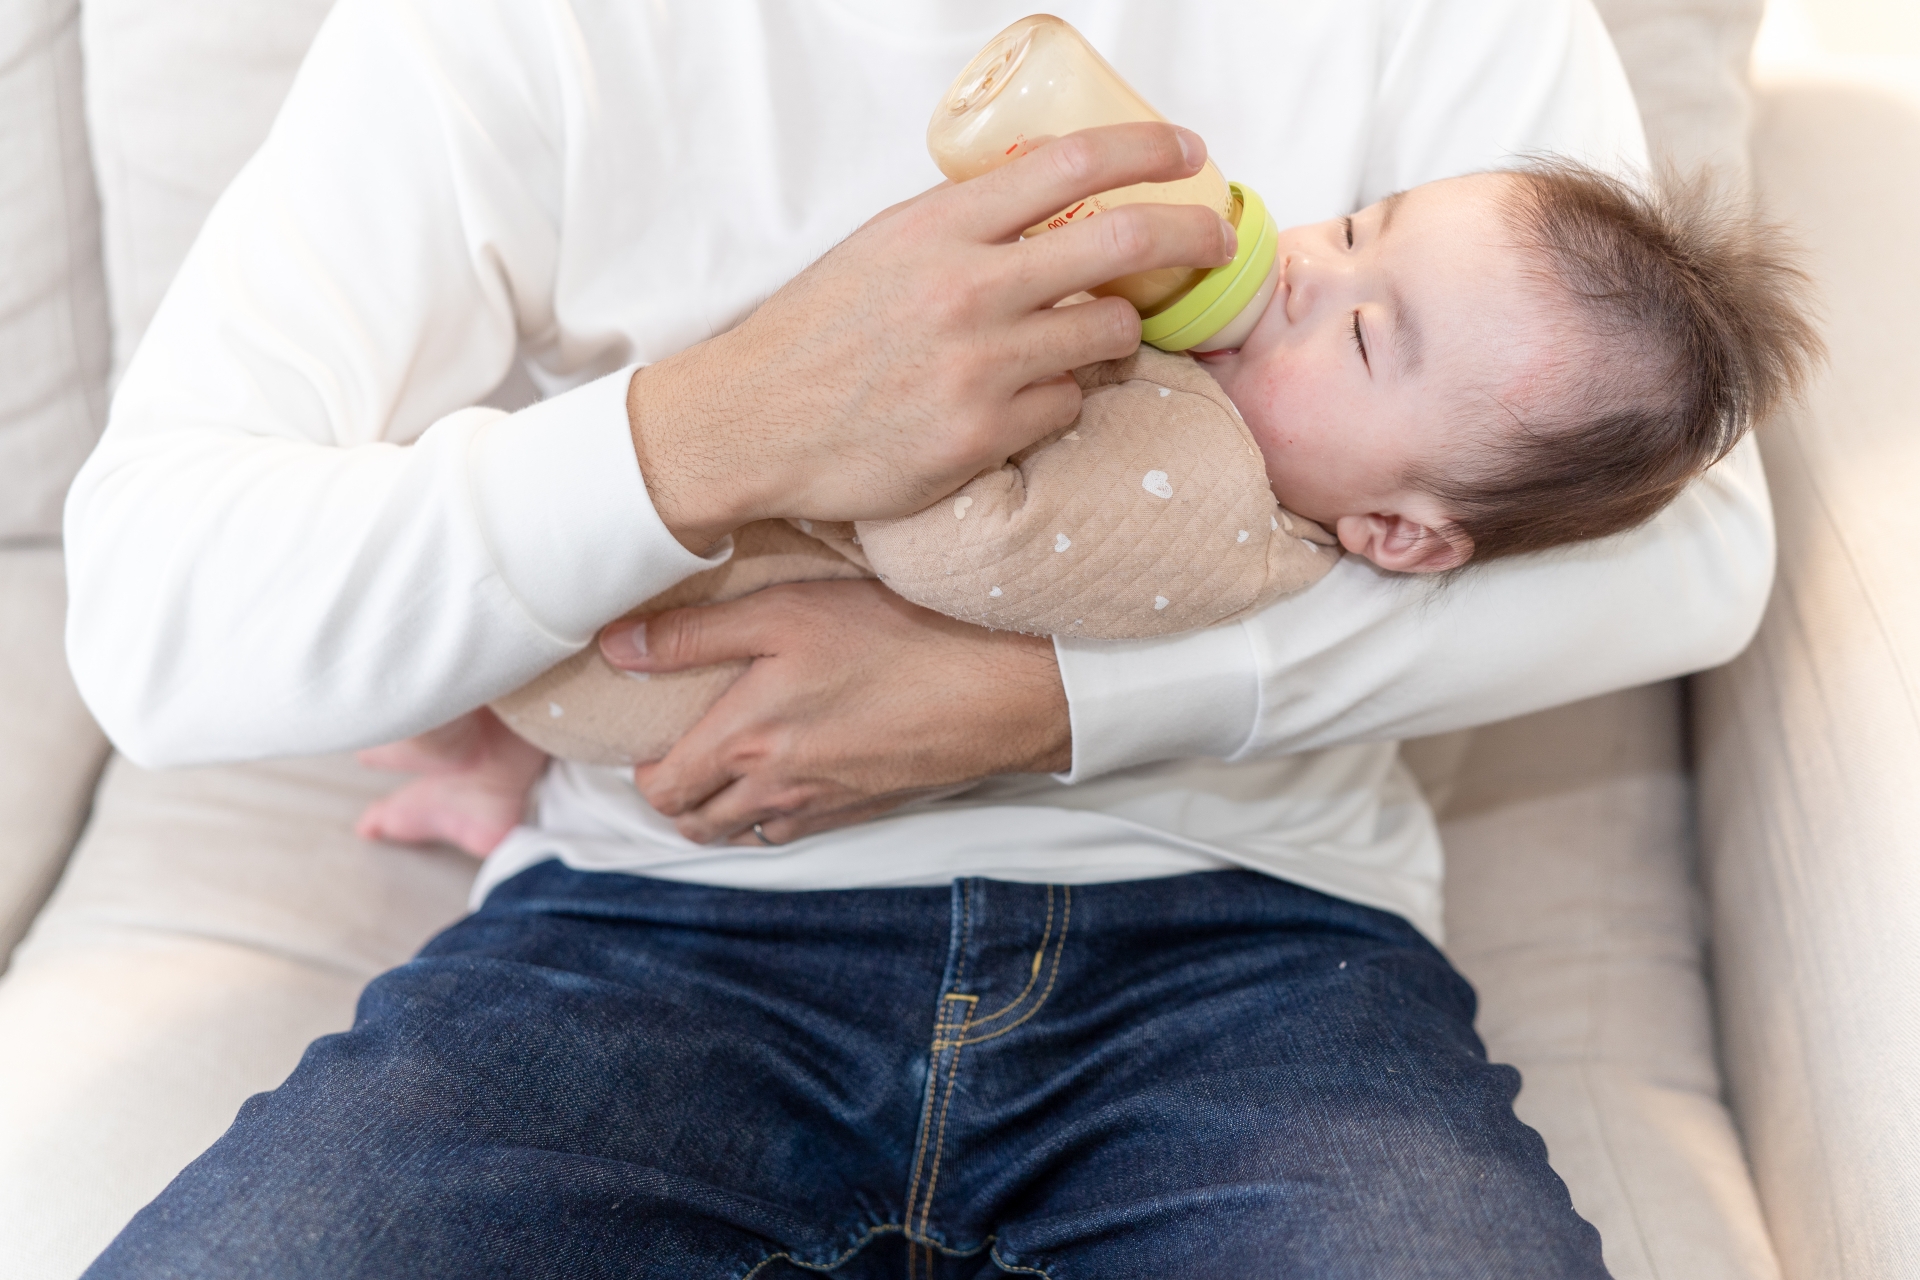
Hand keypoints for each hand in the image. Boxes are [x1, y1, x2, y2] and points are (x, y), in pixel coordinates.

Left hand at [597, 580, 1071, 844]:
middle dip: (675, 796)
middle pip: (694, 822)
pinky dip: (773, 815)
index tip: (649, 737)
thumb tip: (614, 647)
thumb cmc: (891, 635)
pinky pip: (795, 831)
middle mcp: (774, 790)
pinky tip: (788, 773)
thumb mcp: (783, 613)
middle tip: (679, 752)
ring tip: (726, 765)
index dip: (643, 769)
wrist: (995, 686)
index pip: (661, 788)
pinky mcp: (864, 810)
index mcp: (742, 742)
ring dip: (720, 811)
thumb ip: (692, 636)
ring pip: (743, 834)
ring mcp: (822, 808)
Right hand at [630, 122, 1237, 550]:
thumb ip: (965, 226)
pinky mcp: (983, 434)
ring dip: (1112, 334)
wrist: (751, 422)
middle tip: (1214, 244)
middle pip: (1123, 244)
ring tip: (1081, 340)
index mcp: (940, 226)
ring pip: (1108, 334)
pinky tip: (1017, 399)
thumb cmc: (818, 332)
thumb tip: (1053, 206)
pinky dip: (1060, 399)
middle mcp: (968, 287)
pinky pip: (1068, 404)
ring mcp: (980, 365)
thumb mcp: (885, 247)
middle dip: (1190, 238)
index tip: (1188, 151)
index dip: (1147, 150)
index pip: (1072, 162)